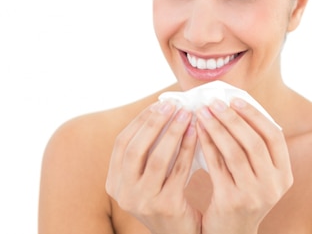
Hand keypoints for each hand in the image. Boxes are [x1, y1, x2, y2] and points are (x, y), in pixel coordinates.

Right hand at [105, 101, 200, 233]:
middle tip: (172, 105)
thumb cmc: (167, 198)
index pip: (122, 143)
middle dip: (154, 123)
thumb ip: (148, 152)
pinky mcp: (165, 207)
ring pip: (157, 159)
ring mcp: (143, 202)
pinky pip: (178, 171)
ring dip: (173, 133)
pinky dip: (188, 149)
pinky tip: (197, 134)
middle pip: (135, 149)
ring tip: (188, 115)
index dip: (140, 121)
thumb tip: (162, 108)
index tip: (158, 104)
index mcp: (114, 183)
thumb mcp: (148, 178)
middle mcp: (123, 193)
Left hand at [196, 98, 292, 233]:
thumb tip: (234, 107)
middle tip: (214, 102)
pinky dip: (207, 145)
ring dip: (217, 129)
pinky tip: (197, 132)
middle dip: (233, 119)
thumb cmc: (241, 197)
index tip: (235, 100)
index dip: (255, 115)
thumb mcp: (257, 177)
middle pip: (254, 142)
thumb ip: (254, 150)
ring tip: (203, 113)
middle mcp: (273, 185)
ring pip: (235, 152)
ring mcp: (254, 195)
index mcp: (284, 175)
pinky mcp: (232, 201)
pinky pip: (217, 166)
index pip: (274, 136)